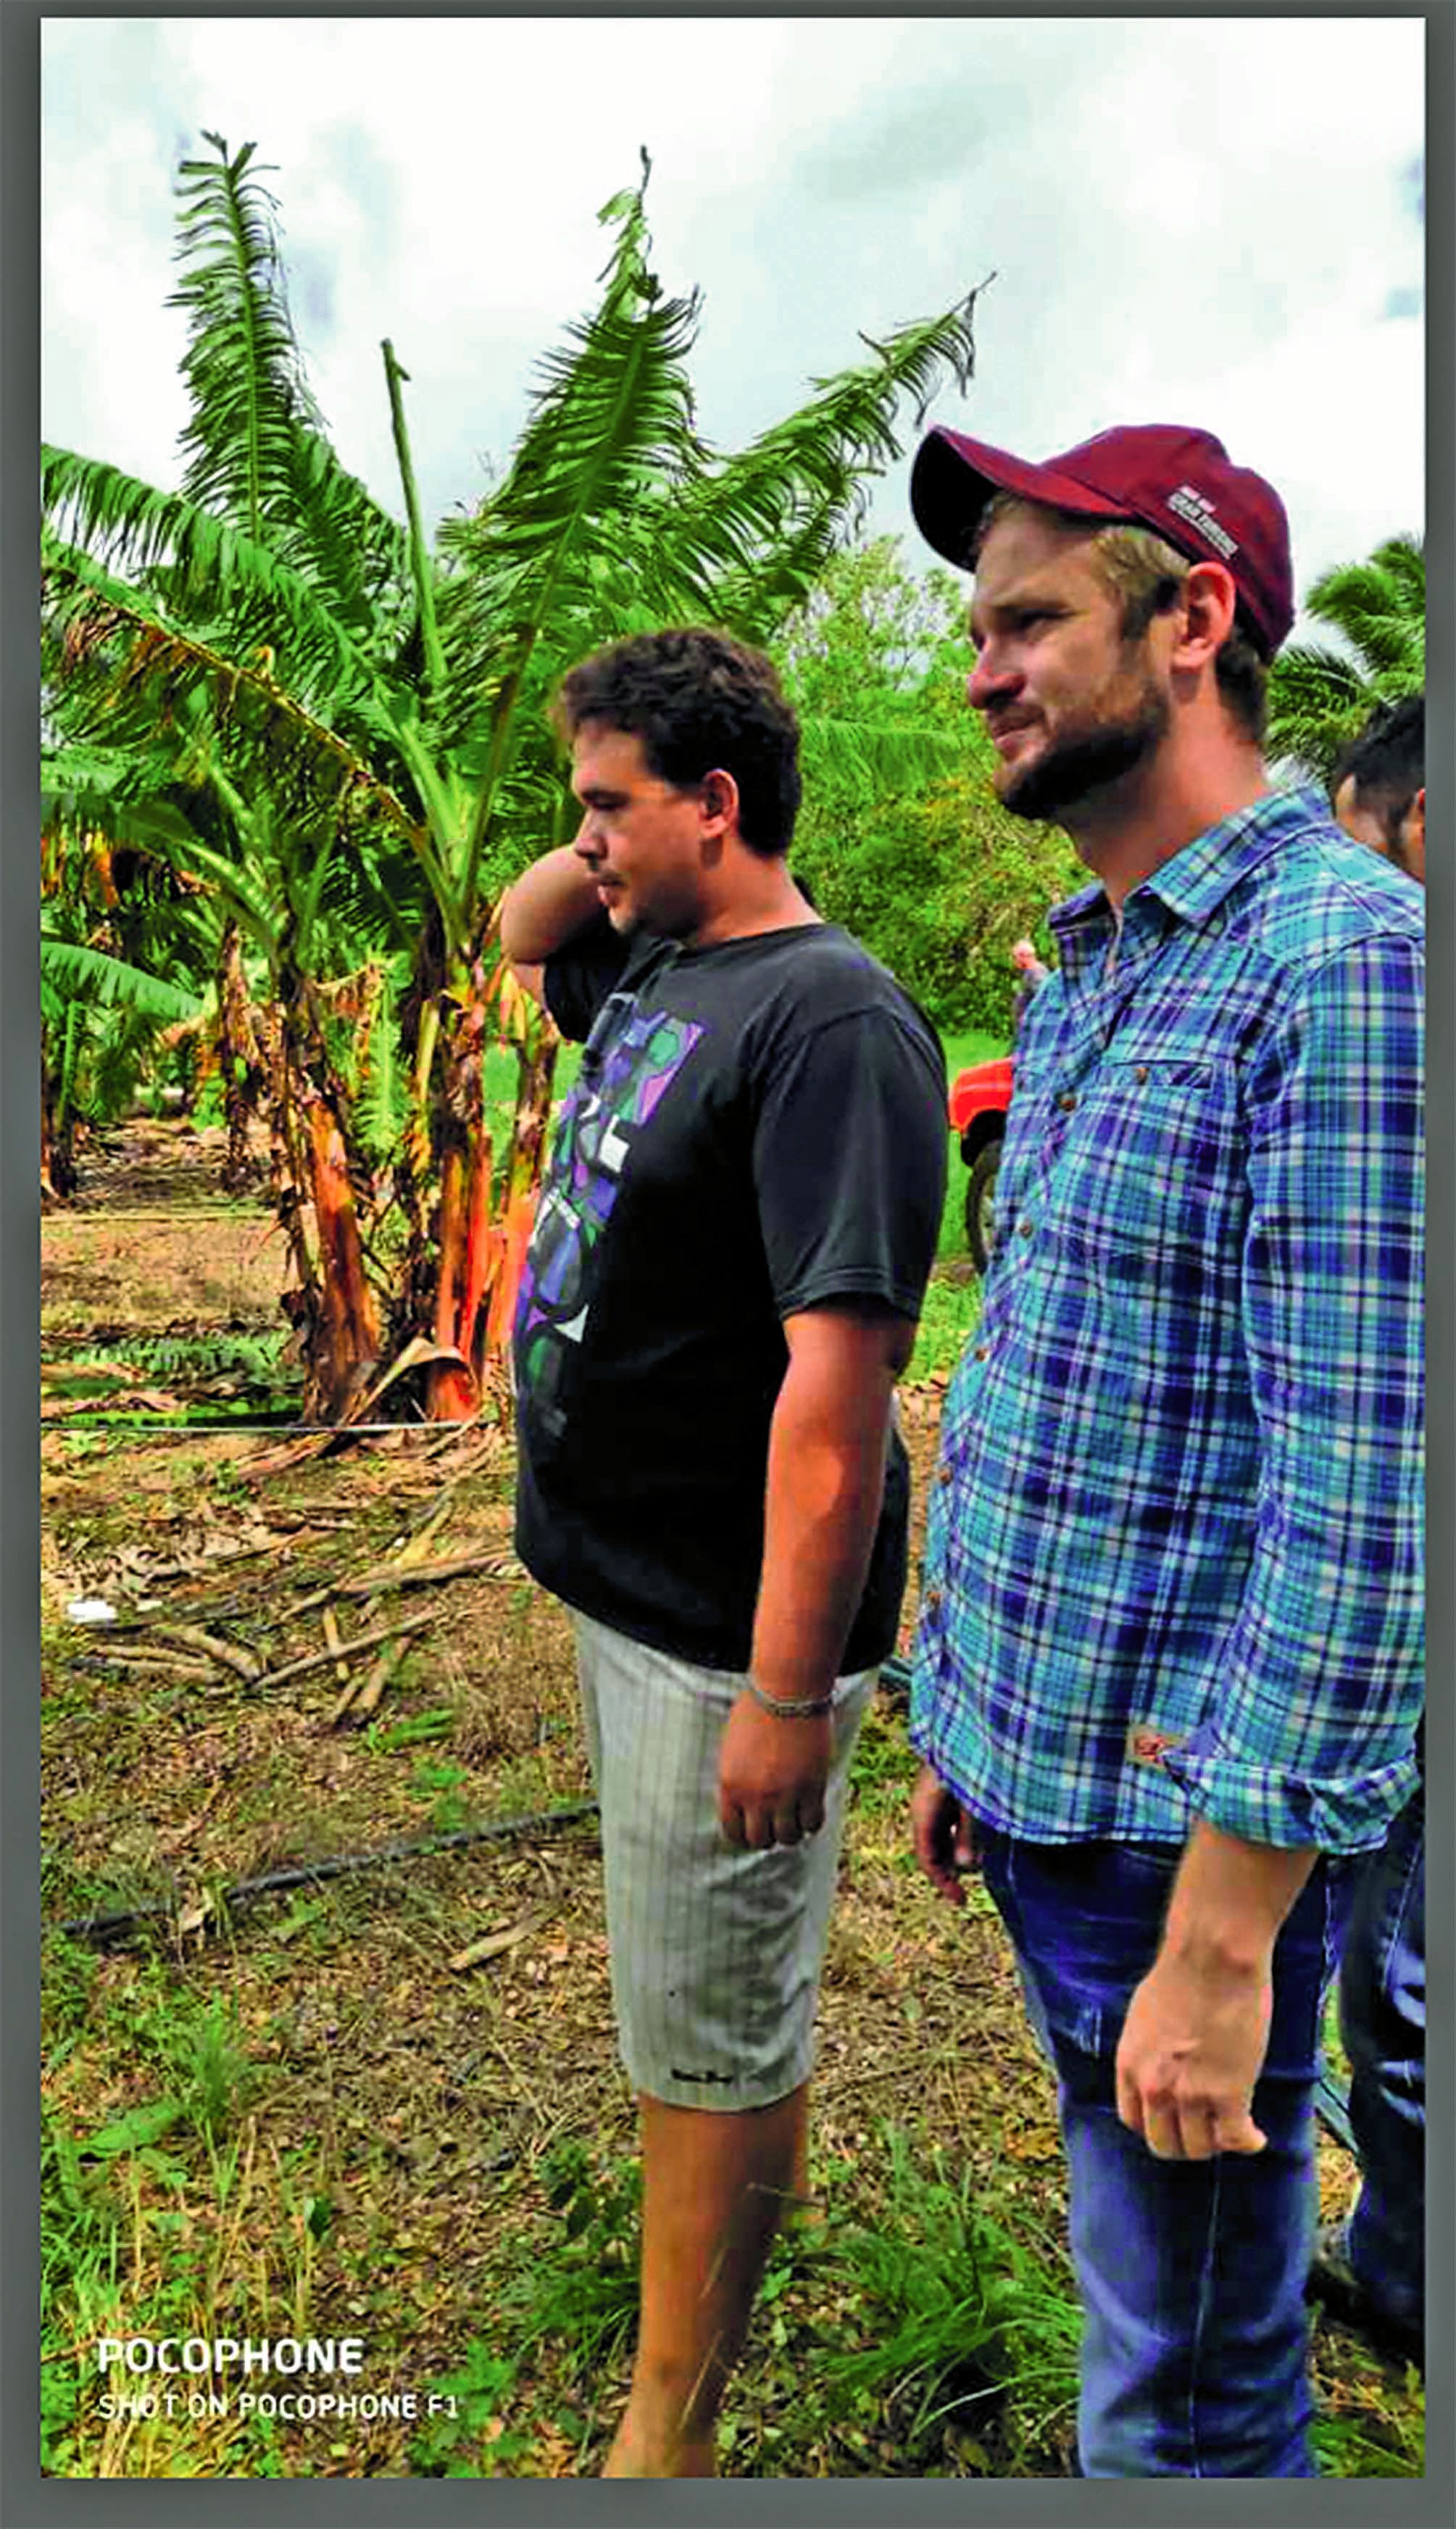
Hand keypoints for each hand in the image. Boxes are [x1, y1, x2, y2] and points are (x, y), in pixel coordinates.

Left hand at [717, 1693, 831, 1849]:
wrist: (785, 1691)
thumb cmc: (757, 1711)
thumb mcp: (732, 1749)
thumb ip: (736, 1779)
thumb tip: (745, 1804)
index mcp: (729, 1786)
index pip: (733, 1832)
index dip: (744, 1835)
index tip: (754, 1829)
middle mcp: (755, 1796)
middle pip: (760, 1840)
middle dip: (768, 1836)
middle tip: (775, 1824)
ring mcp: (784, 1794)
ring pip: (788, 1837)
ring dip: (791, 1831)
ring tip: (795, 1818)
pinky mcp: (811, 1788)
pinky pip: (812, 1823)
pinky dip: (811, 1823)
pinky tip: (810, 1810)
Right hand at [911, 1765, 979, 1903]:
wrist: (974, 1717)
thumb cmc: (973, 1755)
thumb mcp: (974, 1798)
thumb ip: (969, 1833)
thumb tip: (964, 1866)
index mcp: (924, 1808)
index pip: (927, 1857)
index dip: (943, 1883)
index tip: (961, 1900)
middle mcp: (925, 1803)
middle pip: (932, 1847)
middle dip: (950, 1868)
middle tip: (970, 1884)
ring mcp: (934, 1794)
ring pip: (940, 1833)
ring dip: (957, 1850)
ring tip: (980, 1858)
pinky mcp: (945, 1785)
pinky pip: (948, 1818)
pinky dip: (960, 1833)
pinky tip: (978, 1836)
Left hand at [1115, 1948, 1272, 2158]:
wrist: (1212, 1956)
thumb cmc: (1184, 1973)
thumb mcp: (1145, 2018)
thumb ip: (1148, 2051)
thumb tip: (1160, 2068)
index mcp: (1129, 2065)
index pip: (1133, 2121)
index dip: (1157, 2125)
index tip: (1176, 2120)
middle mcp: (1153, 2087)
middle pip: (1164, 2144)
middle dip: (1186, 2141)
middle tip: (1208, 2128)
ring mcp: (1189, 2095)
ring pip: (1200, 2148)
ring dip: (1217, 2142)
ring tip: (1232, 2129)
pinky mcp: (1228, 2094)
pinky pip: (1236, 2139)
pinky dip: (1248, 2142)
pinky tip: (1256, 2136)